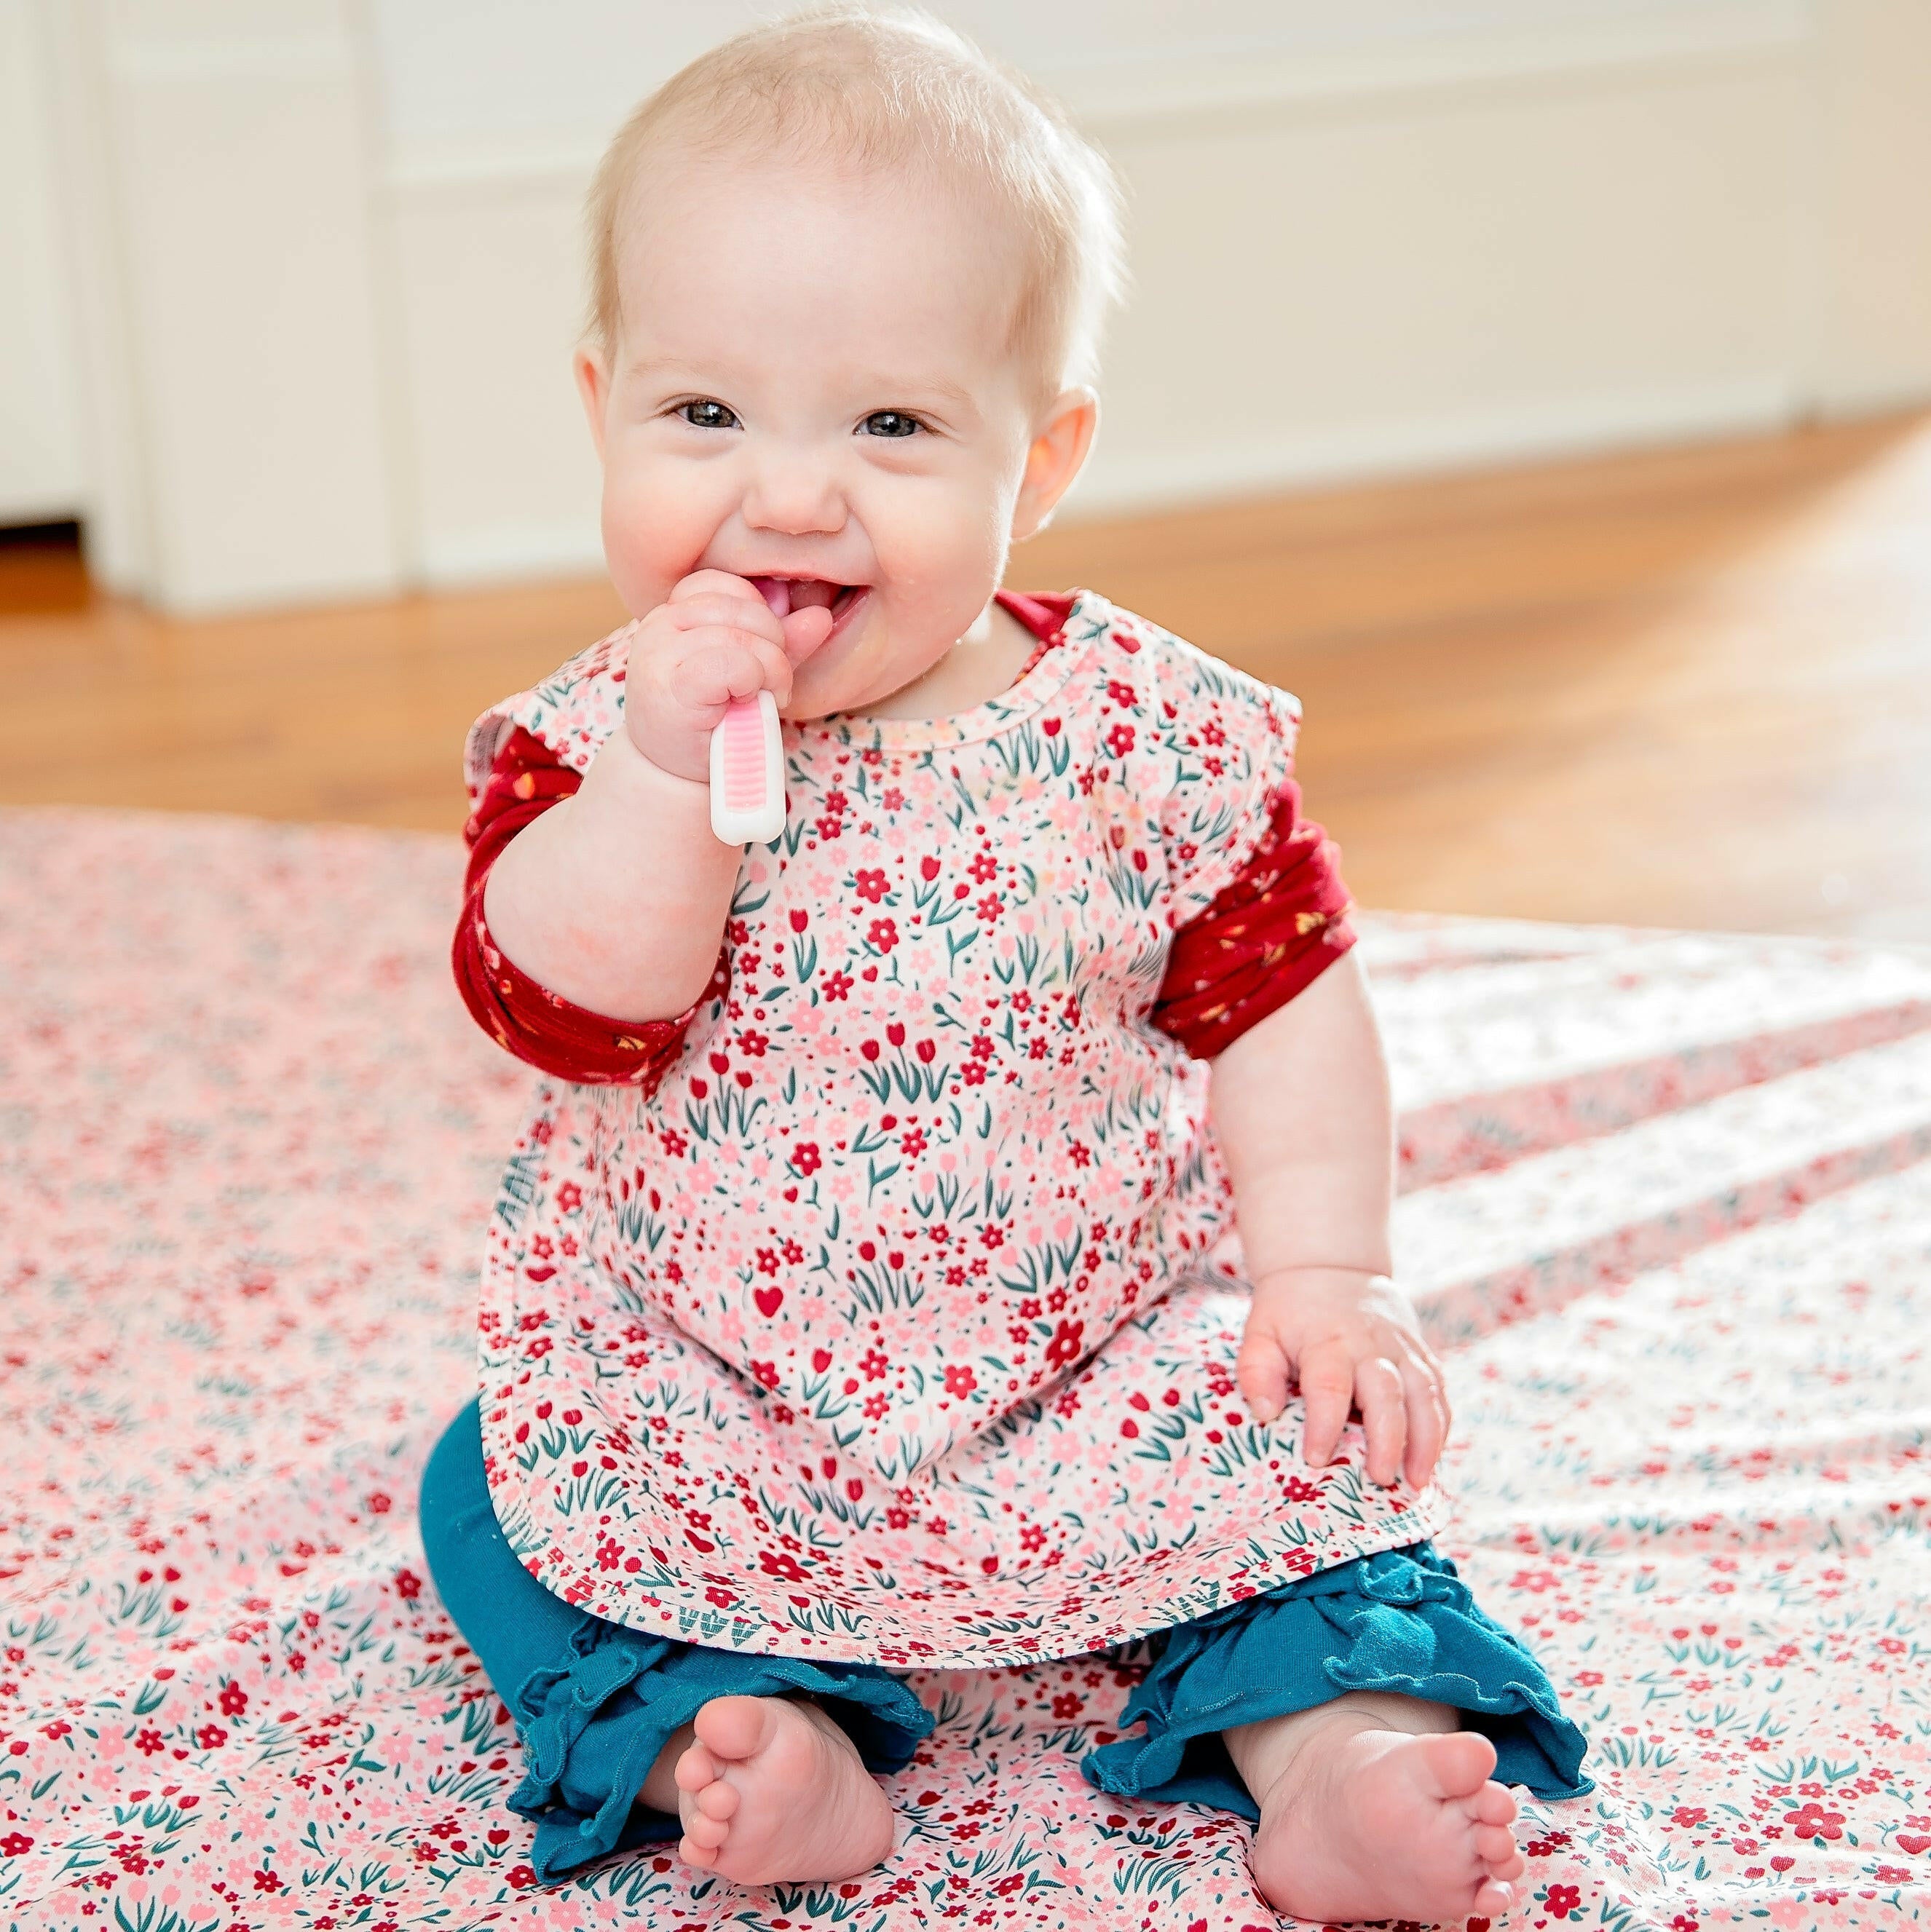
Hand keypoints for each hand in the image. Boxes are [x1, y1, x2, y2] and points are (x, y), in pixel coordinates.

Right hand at [623, 570, 837, 782]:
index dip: (759, 617)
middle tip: (770, 686)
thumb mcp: (751, 673)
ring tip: (760, 699)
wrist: (675, 778)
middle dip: (774, 646)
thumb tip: (821, 615)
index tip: (760, 657)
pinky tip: (745, 706)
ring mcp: (660, 653)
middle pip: (742, 608)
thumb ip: (783, 642)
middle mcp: (660, 623)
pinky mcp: (672, 686)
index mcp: (675, 611)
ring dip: (770, 670)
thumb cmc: (713, 723)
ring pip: (742, 636)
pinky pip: (735, 664)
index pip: (728, 584)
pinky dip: (753, 683)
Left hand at [1235, 1266, 1450, 1488]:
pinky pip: (1438, 1391)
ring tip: (1417, 1482)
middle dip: (1387, 1439)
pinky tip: (1432, 1459)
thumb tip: (1266, 1412)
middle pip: (1387, 1392)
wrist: (1330, 1267)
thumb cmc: (1289, 1312)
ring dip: (1425, 1440)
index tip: (1315, 1459)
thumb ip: (1256, 1370)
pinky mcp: (1420, 1352)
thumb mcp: (1260, 1332)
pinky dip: (1440, 1427)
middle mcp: (1370, 1344)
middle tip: (1380, 1478)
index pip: (1329, 1385)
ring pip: (1423, 1393)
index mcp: (1327, 1340)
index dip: (1324, 1425)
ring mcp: (1402, 1347)